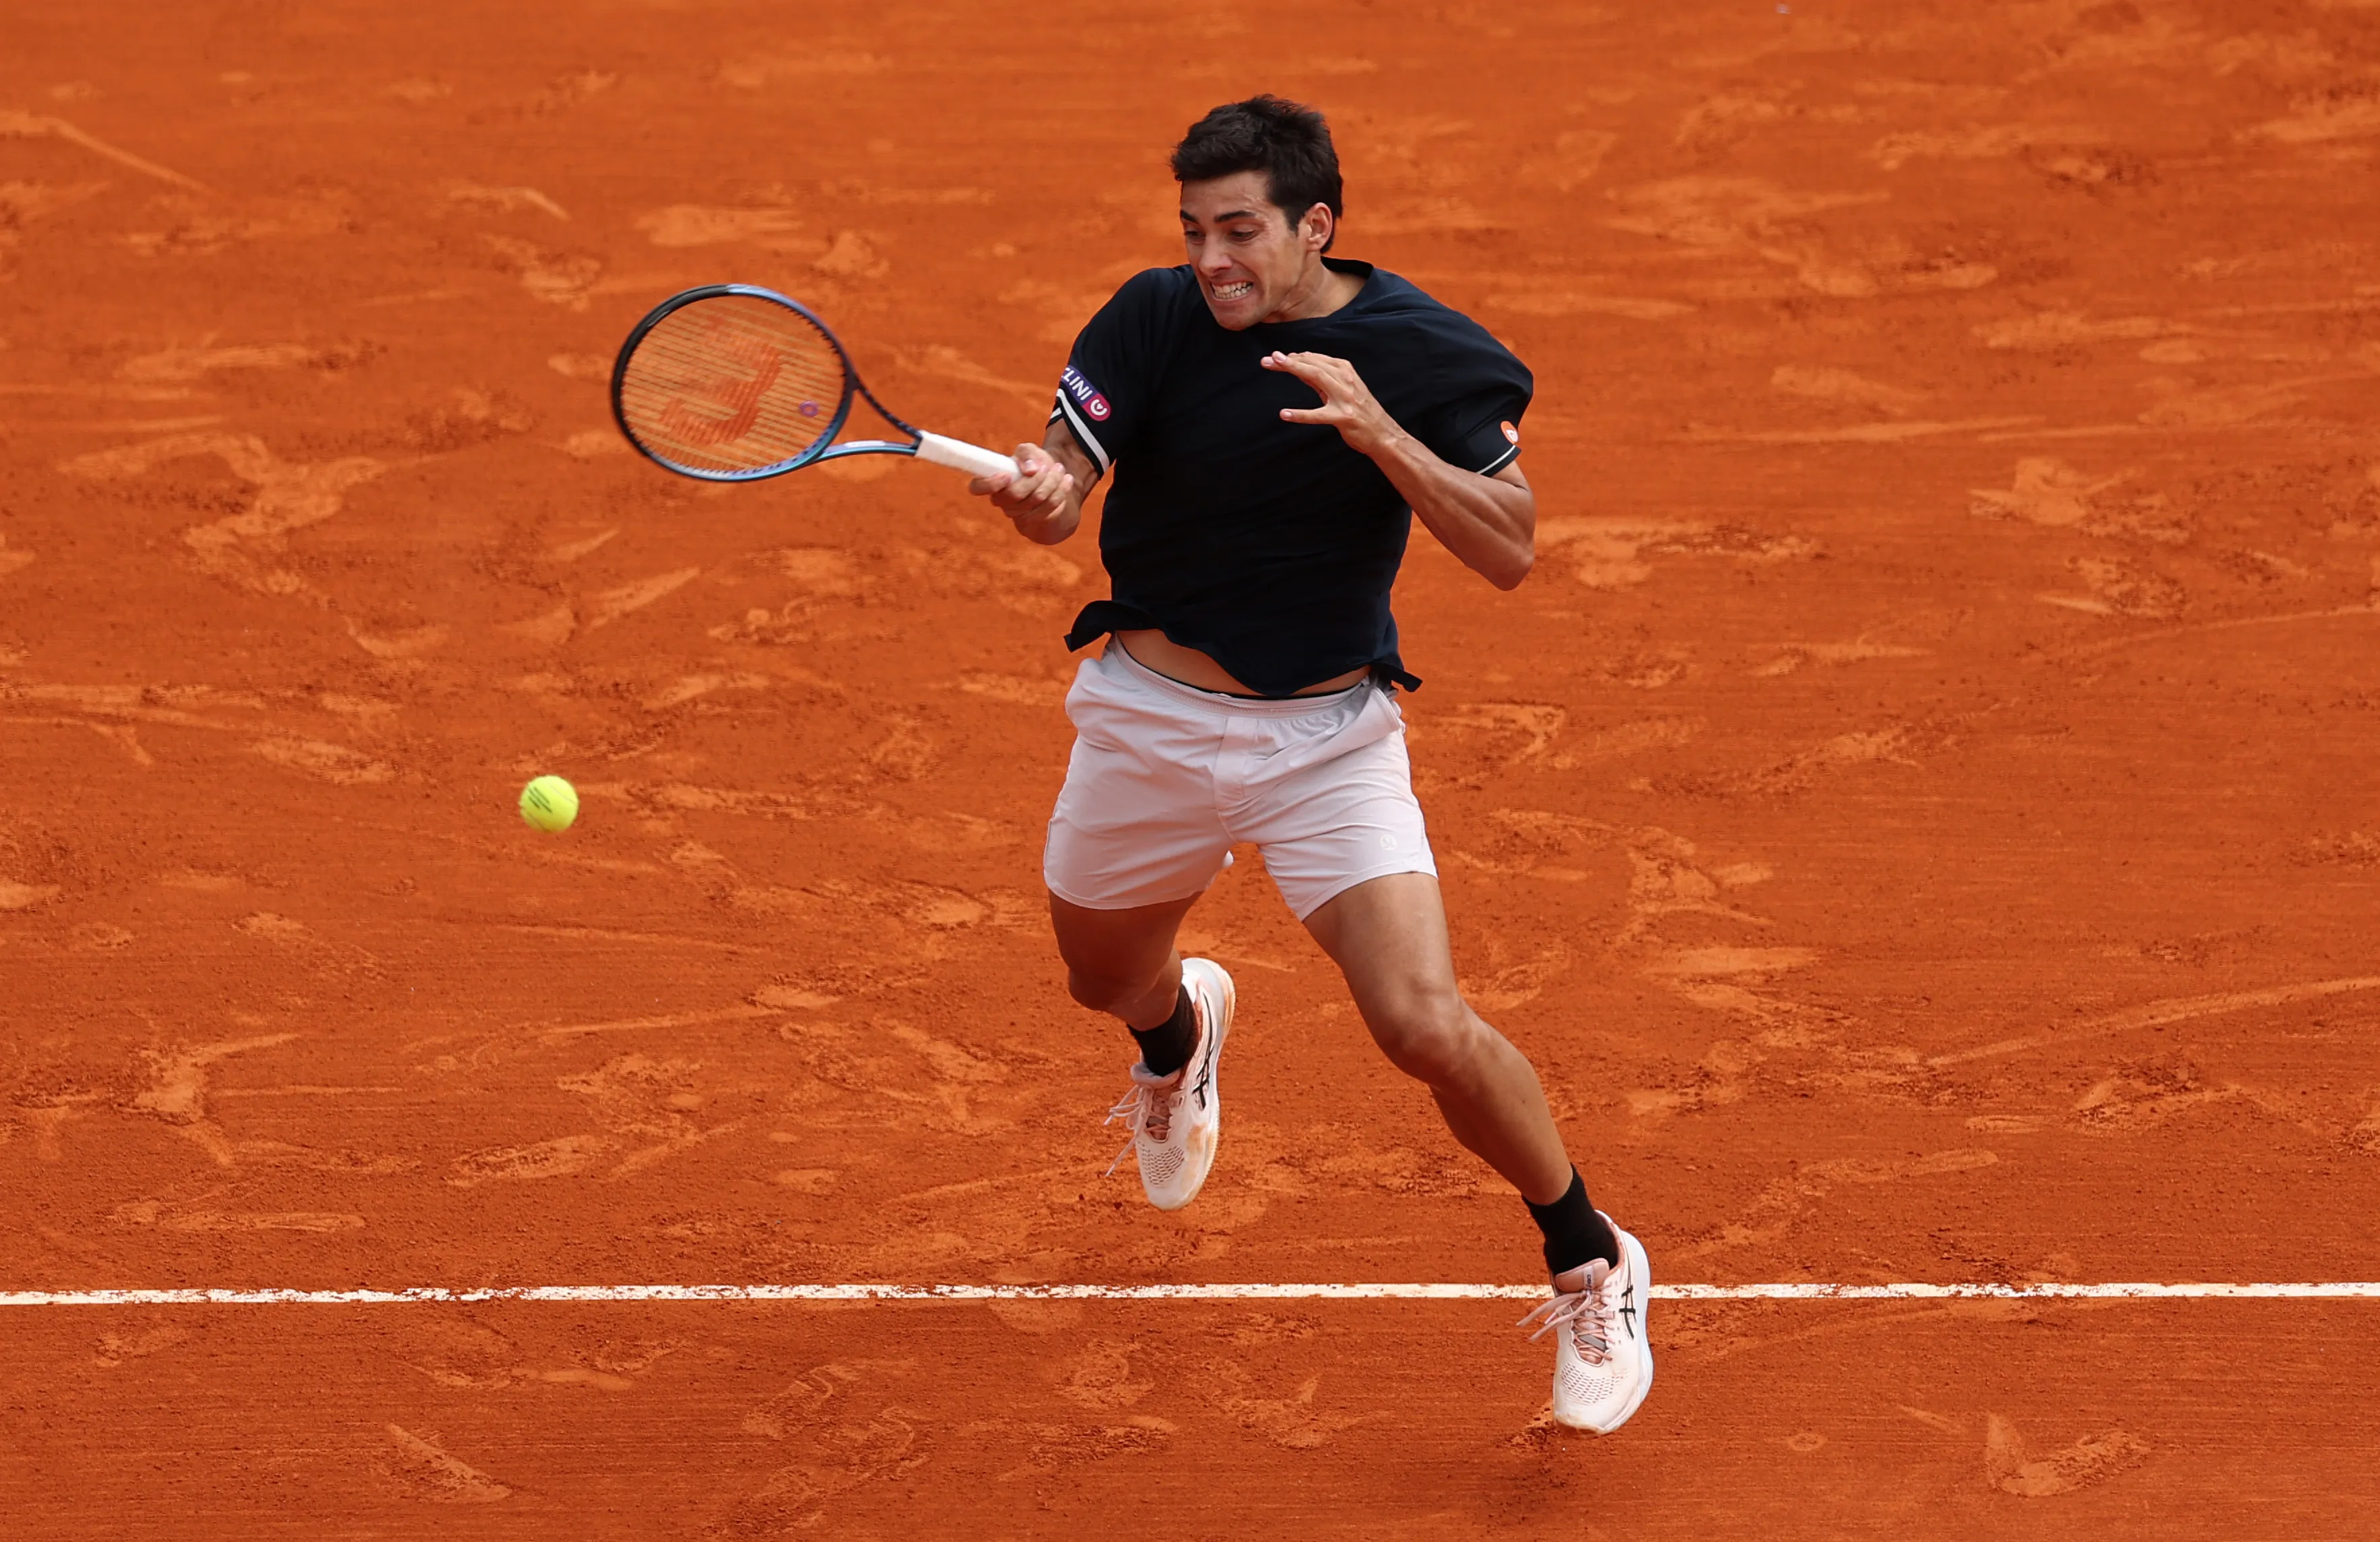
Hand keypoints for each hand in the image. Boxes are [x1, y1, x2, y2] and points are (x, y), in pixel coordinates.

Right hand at [970, 441, 1076, 541]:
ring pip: (1036, 501)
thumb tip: (1030, 469)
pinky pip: (1050, 508)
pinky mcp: (1036, 520)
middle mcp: (1002, 501)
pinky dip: (1061, 492)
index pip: (977, 488)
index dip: (990, 484)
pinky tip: (1067, 480)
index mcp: (993, 482)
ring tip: (1060, 469)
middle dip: (1035, 479)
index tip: (1007, 476)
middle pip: (1015, 495)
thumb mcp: (1029, 451)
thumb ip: (1026, 453)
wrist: (1050, 478)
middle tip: (1046, 466)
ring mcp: (1018, 513)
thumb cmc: (1033, 463)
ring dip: (1052, 482)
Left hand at [1262, 350, 1404, 458]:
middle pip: (1313, 364)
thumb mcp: (1343, 388)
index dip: (1294, 357)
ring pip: (1316, 378)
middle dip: (1290, 359)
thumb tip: (1299, 365)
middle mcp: (1345, 380)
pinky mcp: (1343, 417)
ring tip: (1275, 365)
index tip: (1276, 357)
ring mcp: (1345, 399)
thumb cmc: (1360, 410)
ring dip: (1294, 369)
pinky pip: (1318, 415)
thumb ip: (1322, 377)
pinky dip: (1300, 414)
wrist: (1382, 433)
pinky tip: (1285, 414)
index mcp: (1345, 370)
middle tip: (1269, 357)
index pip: (1316, 359)